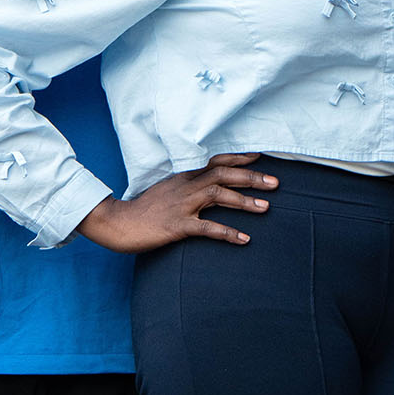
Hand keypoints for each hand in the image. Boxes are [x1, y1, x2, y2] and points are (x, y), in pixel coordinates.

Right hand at [80, 155, 277, 254]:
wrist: (118, 222)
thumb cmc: (144, 208)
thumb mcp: (167, 189)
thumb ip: (188, 185)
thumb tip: (209, 185)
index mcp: (184, 176)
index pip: (216, 160)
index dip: (239, 157)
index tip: (260, 155)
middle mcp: (186, 186)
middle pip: (223, 174)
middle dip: (251, 177)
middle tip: (275, 183)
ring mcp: (182, 205)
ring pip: (218, 196)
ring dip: (244, 202)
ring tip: (266, 208)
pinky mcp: (177, 226)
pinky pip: (207, 228)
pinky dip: (227, 232)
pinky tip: (244, 239)